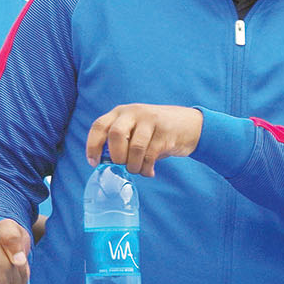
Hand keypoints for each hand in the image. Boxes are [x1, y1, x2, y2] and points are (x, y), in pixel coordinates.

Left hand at [85, 104, 204, 175]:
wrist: (190, 124)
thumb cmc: (155, 133)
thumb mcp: (135, 131)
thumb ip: (121, 143)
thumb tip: (106, 164)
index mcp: (121, 112)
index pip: (99, 126)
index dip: (92, 146)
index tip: (94, 162)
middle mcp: (134, 112)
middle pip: (115, 134)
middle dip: (116, 155)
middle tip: (122, 165)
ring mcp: (150, 120)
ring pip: (135, 148)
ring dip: (134, 165)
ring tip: (138, 170)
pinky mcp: (165, 131)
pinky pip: (150, 155)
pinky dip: (146, 168)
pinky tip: (149, 171)